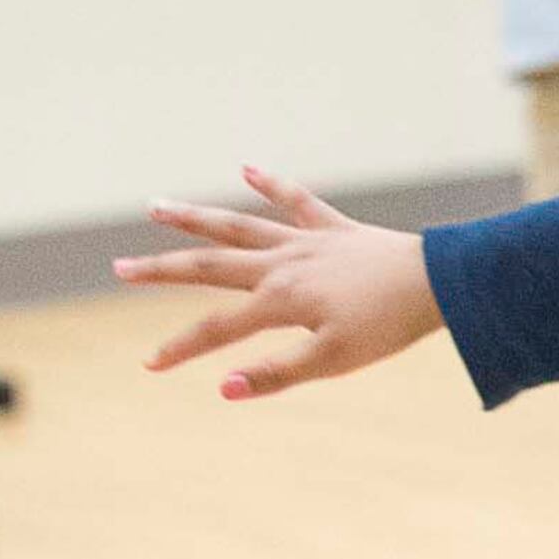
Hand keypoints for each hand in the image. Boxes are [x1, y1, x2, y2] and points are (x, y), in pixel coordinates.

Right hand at [121, 169, 446, 399]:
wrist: (439, 282)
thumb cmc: (388, 326)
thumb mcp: (333, 361)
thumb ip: (277, 373)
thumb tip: (223, 389)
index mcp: (279, 301)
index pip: (217, 329)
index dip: (180, 348)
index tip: (149, 364)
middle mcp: (283, 265)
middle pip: (209, 266)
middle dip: (162, 269)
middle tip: (119, 267)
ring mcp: (307, 242)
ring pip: (239, 226)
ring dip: (196, 218)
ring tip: (156, 207)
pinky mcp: (335, 229)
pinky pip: (297, 201)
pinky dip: (271, 184)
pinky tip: (247, 169)